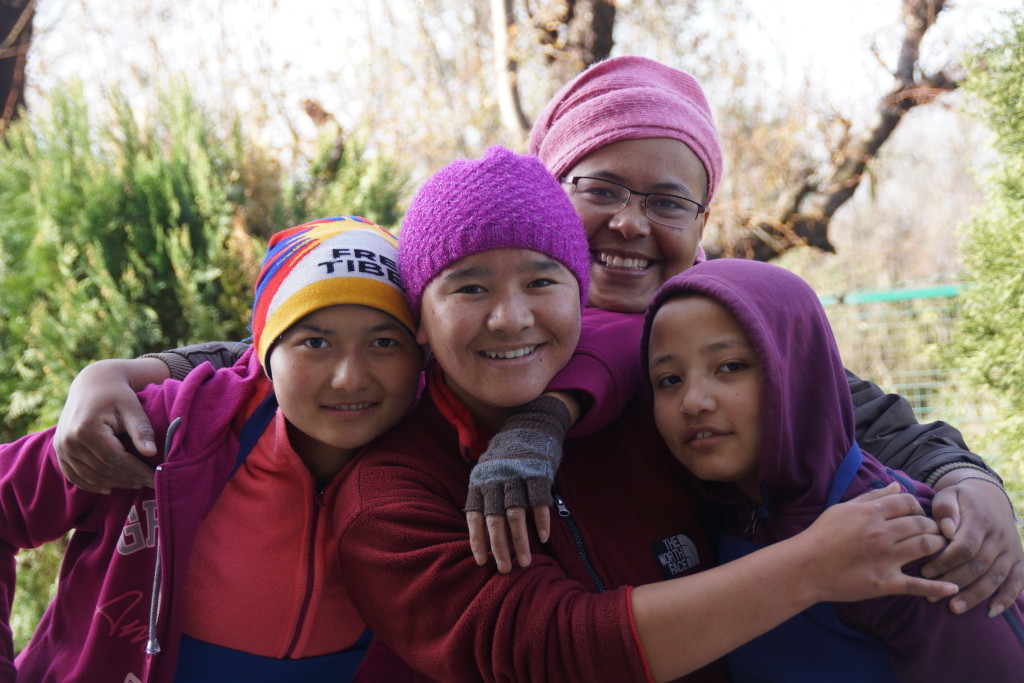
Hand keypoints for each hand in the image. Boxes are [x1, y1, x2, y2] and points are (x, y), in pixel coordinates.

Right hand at [53, 359, 162, 492]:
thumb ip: (141, 430)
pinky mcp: (59, 451)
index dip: (137, 471)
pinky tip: (109, 488)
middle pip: (103, 470)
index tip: (155, 478)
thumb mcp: (132, 408)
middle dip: (128, 479)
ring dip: (113, 484)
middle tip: (148, 483)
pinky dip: (92, 484)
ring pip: (90, 476)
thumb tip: (152, 453)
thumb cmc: (117, 395)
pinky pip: (74, 475)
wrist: (92, 384)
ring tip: (135, 484)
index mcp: (87, 429)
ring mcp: (61, 447)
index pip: (116, 460)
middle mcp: (69, 441)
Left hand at [464, 394, 572, 572]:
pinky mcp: (538, 473)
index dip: (477, 540)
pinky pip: (539, 501)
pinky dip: (541, 521)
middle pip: (495, 519)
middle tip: (504, 569)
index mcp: (480, 482)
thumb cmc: (506, 459)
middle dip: (499, 547)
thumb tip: (480, 534)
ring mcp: (517, 476)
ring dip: (520, 540)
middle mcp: (496, 480)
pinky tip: (543, 538)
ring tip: (525, 562)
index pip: (474, 516)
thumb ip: (484, 499)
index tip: (481, 562)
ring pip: (516, 514)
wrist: (530, 425)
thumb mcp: (487, 473)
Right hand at [800, 483, 957, 602]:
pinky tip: (952, 587)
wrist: (805, 567)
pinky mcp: (884, 583)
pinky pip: (916, 584)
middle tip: (933, 532)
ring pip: (925, 547)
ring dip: (938, 546)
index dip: (917, 508)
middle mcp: (881, 534)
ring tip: (938, 549)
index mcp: (870, 514)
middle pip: (922, 524)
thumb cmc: (821, 535)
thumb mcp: (842, 509)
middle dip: (932, 526)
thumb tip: (896, 486)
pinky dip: (937, 586)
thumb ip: (870, 497)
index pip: (907, 503)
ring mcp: (885, 559)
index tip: (916, 516)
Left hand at [922, 472, 1023, 616]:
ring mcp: (1011, 549)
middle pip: (979, 565)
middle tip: (932, 596)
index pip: (964, 546)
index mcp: (981, 519)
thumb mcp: (948, 495)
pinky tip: (991, 612)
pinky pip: (1016, 581)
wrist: (989, 497)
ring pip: (995, 576)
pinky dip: (1006, 598)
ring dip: (975, 595)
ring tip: (953, 608)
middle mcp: (1000, 536)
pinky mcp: (1019, 559)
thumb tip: (946, 530)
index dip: (945, 561)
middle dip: (955, 582)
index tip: (925, 571)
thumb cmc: (960, 499)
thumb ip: (945, 509)